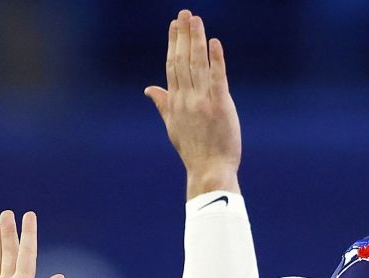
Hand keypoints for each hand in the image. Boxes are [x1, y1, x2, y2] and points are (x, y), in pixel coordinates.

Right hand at [145, 9, 240, 197]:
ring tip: (196, 19)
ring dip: (196, 40)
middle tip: (184, 13)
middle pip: (182, 60)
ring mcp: (202, 101)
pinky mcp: (219, 105)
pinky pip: (217, 77)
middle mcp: (186, 99)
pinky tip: (214, 42)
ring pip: (197, 64)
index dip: (173, 44)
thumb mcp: (173, 126)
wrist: (208, 170)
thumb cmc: (193, 151)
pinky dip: (215, 59)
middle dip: (182, 34)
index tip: (174, 25)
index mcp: (175, 103)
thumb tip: (149, 89)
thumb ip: (163, 103)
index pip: (172, 66)